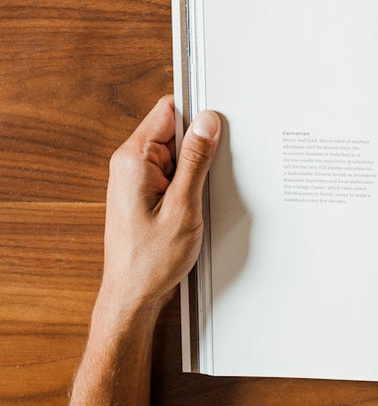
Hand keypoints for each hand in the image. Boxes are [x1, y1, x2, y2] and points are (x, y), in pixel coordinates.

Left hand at [98, 95, 220, 323]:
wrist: (134, 294)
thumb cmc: (151, 260)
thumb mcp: (184, 206)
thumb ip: (196, 160)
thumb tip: (208, 122)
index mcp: (133, 159)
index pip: (167, 111)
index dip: (197, 114)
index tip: (220, 125)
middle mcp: (130, 164)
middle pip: (174, 131)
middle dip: (200, 146)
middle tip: (211, 175)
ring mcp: (136, 179)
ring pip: (176, 154)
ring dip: (195, 170)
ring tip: (198, 199)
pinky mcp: (144, 193)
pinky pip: (172, 174)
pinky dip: (189, 184)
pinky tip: (193, 206)